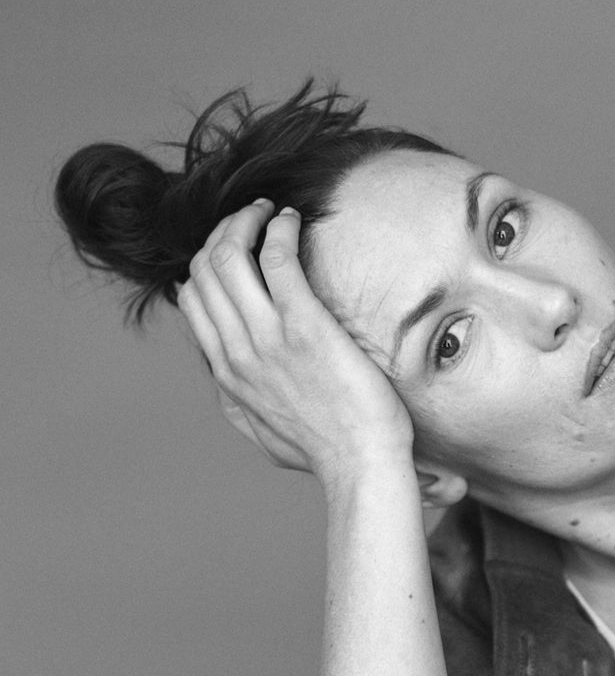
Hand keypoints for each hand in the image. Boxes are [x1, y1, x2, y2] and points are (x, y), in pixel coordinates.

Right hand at [177, 200, 414, 488]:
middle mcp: (237, 351)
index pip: (193, 297)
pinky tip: (293, 219)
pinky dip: (279, 228)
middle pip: (204, 269)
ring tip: (269, 210)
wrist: (360, 465)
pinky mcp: (304, 325)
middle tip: (253, 217)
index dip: (206, 261)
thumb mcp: (263, 434)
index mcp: (227, 372)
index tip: (235, 247)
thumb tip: (227, 385)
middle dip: (224, 230)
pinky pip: (276, 257)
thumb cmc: (326, 452)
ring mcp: (267, 338)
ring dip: (245, 220)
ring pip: (229, 255)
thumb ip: (240, 406)